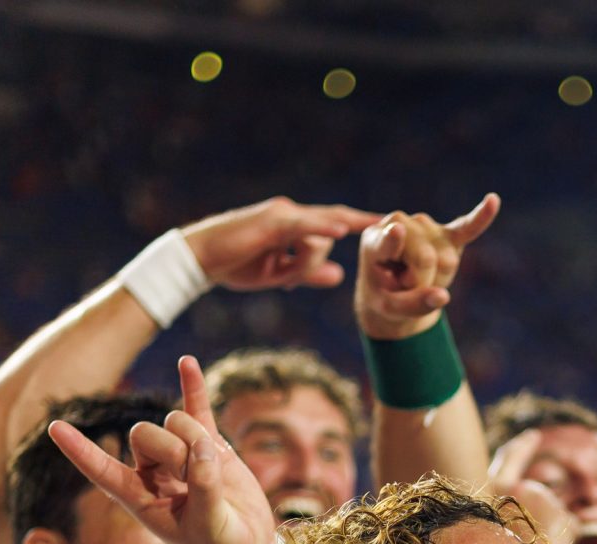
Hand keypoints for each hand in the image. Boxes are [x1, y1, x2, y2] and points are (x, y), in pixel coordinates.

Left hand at [48, 355, 274, 543]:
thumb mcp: (209, 527)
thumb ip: (204, 488)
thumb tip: (204, 447)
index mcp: (138, 498)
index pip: (101, 470)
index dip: (80, 450)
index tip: (54, 427)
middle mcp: (152, 472)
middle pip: (144, 434)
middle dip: (174, 450)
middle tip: (197, 479)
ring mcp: (180, 454)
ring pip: (174, 422)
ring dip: (196, 439)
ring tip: (215, 472)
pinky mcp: (209, 445)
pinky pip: (196, 408)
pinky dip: (192, 386)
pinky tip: (186, 361)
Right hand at [179, 197, 379, 291]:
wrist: (201, 259)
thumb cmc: (236, 264)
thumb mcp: (280, 274)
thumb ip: (309, 272)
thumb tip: (339, 275)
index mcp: (296, 226)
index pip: (335, 223)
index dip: (360, 225)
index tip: (387, 229)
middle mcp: (293, 214)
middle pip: (335, 220)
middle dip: (364, 221)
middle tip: (396, 223)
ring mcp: (283, 215)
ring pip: (318, 234)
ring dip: (308, 261)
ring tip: (284, 277)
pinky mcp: (272, 221)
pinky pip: (303, 225)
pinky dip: (321, 228)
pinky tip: (340, 232)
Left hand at [356, 193, 500, 339]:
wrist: (392, 291)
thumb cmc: (385, 298)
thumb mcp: (389, 310)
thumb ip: (412, 305)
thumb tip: (443, 298)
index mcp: (374, 241)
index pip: (388, 242)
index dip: (394, 241)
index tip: (397, 230)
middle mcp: (400, 224)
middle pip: (426, 260)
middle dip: (423, 284)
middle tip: (407, 287)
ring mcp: (425, 225)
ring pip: (446, 260)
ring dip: (438, 279)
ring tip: (421, 278)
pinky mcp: (448, 233)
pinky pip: (467, 227)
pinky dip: (481, 217)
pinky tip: (493, 201)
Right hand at [486, 428, 575, 543]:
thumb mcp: (494, 534)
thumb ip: (507, 513)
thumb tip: (541, 510)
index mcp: (488, 492)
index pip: (507, 459)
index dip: (521, 448)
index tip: (533, 436)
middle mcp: (509, 488)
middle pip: (534, 493)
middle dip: (540, 515)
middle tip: (540, 523)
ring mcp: (534, 496)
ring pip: (554, 512)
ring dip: (552, 534)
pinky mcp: (557, 513)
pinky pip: (571, 526)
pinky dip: (567, 541)